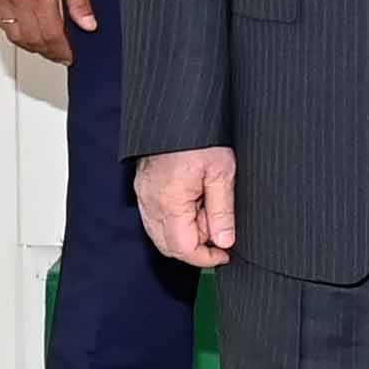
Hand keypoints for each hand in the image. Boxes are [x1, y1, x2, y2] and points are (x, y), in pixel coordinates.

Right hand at [0, 0, 94, 63]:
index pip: (51, 36)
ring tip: (45, 46)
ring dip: (31, 46)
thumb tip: (88, 24)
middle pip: (33, 41)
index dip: (61, 51)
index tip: (69, 56)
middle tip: (59, 54)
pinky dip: (15, 33)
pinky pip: (2, 24)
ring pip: (15, 36)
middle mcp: (18, 0)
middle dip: (48, 52)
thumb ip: (79, 0)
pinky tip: (26, 32)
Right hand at [139, 147, 237, 267]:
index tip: (224, 255)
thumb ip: (222, 211)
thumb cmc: (201, 137)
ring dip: (186, 232)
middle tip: (219, 229)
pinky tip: (194, 202)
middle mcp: (151, 202)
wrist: (177, 110)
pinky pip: (155, 216)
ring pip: (160, 232)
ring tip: (208, 209)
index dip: (205, 258)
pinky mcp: (144, 186)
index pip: (183, 248)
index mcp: (170, 202)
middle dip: (196, 245)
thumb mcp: (221, 173)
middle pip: (169, 245)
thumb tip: (224, 242)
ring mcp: (144, 194)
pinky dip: (175, 219)